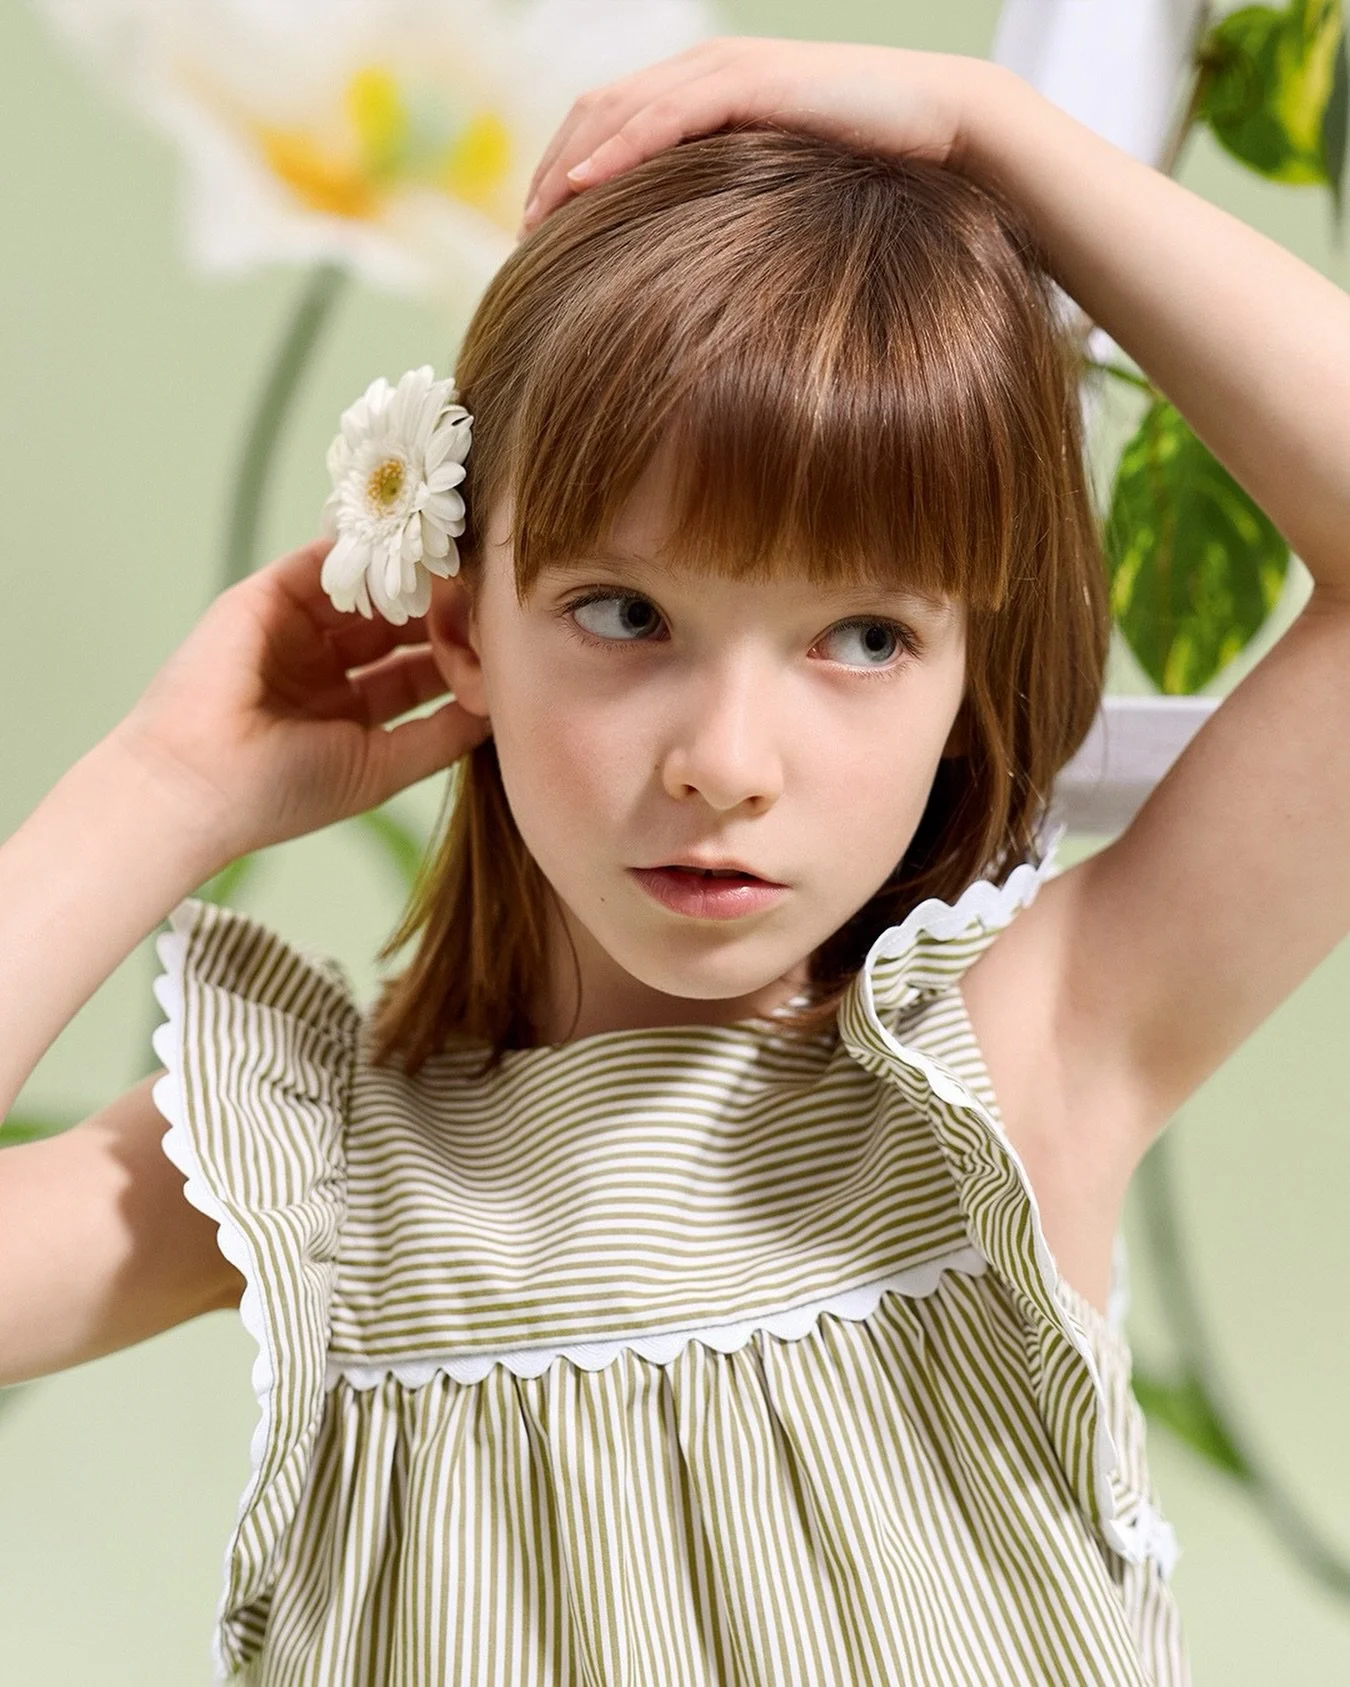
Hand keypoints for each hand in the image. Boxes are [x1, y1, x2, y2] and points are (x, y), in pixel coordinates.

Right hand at [111, 537, 490, 862]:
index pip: (417, 672)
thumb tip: (498, 710)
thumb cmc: (285, 791)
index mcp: (347, 711)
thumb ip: (440, 738)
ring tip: (457, 574)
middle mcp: (323, 666)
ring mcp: (294, 629)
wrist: (199, 782)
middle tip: (486, 598)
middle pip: (399, 627)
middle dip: (443, 614)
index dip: (457, 658)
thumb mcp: (381, 768)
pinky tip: (408, 554)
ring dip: (412, 582)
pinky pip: (323, 562)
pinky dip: (366, 554)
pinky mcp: (266, 597)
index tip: (501, 645)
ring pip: (368, 592)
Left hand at [520, 37, 989, 235]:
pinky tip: (584, 188)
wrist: (940, 124)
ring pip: (618, 109)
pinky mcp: (749, 83)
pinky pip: (665, 114)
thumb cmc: (867, 170)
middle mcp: (705, 73)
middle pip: (597, 111)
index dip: (564, 169)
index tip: (539, 233)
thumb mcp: (780, 193)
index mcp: (705, 94)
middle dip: (551, 170)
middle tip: (524, 236)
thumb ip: (732, 210)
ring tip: (536, 219)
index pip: (610, 121)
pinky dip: (619, 149)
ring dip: (569, 164)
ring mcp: (725, 71)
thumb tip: (698, 277)